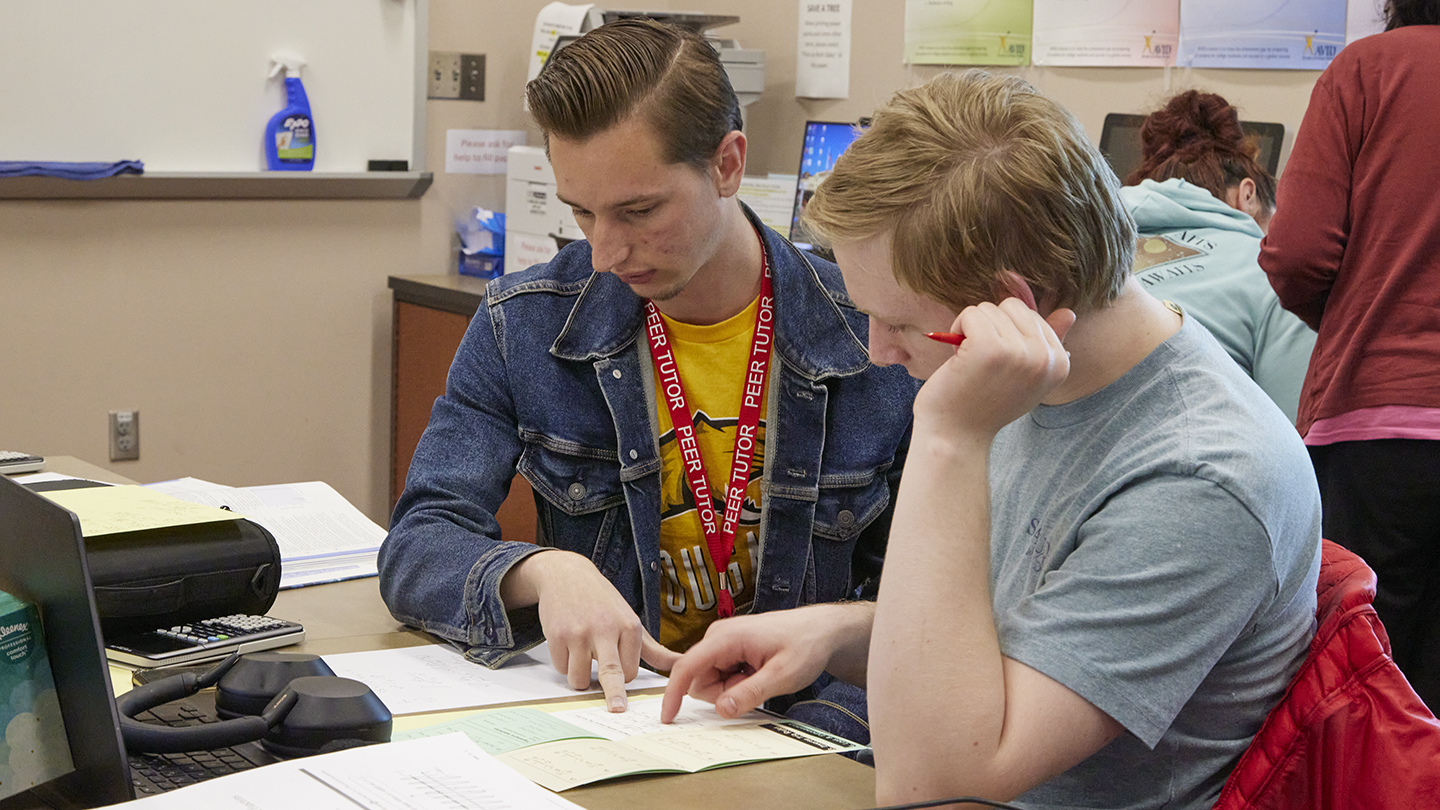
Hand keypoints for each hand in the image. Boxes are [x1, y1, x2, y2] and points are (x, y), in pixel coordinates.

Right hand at [504, 551, 667, 711]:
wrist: (568, 574)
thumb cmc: (603, 602)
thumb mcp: (631, 621)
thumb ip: (655, 650)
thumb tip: (682, 664)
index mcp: (629, 627)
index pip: (630, 671)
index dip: (622, 676)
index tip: (619, 671)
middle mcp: (606, 628)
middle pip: (612, 672)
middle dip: (615, 693)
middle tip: (618, 710)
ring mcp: (580, 632)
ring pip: (579, 678)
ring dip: (579, 676)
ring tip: (581, 652)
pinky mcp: (557, 634)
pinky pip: (561, 667)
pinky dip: (563, 662)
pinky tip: (567, 641)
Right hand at [659, 603, 872, 722]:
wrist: (820, 630)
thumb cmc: (805, 645)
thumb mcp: (783, 675)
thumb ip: (751, 693)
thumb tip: (721, 709)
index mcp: (726, 638)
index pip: (686, 667)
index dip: (673, 694)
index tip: (668, 717)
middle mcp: (718, 637)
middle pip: (700, 680)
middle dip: (723, 693)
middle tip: (756, 685)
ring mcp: (723, 642)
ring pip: (711, 681)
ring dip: (732, 689)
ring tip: (761, 676)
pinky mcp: (730, 649)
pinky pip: (722, 676)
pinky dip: (737, 683)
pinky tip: (759, 672)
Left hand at [916, 297, 1074, 440]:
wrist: (956, 436)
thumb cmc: (985, 404)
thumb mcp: (1025, 376)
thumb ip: (1047, 343)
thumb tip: (1069, 312)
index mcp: (1060, 364)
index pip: (1032, 316)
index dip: (1006, 334)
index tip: (999, 367)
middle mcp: (1045, 358)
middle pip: (1012, 306)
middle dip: (990, 326)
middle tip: (981, 362)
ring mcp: (1019, 352)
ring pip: (989, 309)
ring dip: (971, 330)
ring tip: (970, 362)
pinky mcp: (988, 347)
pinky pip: (971, 314)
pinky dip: (957, 329)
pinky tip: (957, 356)